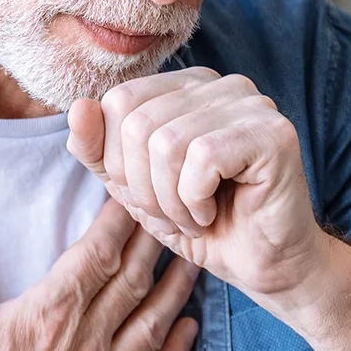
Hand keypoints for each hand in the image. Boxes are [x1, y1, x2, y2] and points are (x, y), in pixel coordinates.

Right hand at [0, 197, 198, 350]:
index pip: (98, 252)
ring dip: (175, 289)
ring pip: (152, 323)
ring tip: (192, 261)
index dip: (120, 220)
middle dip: (155, 243)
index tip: (134, 195)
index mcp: (51, 312)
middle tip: (173, 214)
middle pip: (133, 281)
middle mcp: (87, 342)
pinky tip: (189, 330)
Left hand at [68, 68, 335, 306]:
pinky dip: (196, 201)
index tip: (149, 196)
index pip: (119, 100)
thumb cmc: (203, 224)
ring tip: (194, 217)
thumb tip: (77, 107)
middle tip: (173, 215)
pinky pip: (203, 159)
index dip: (118, 161)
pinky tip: (213, 214)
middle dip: (143, 187)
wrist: (264, 267)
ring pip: (167, 142)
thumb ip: (99, 150)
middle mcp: (219, 83)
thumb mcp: (133, 189)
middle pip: (138, 122)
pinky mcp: (273, 133)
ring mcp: (251, 103)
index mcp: (185, 86)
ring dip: (170, 200)